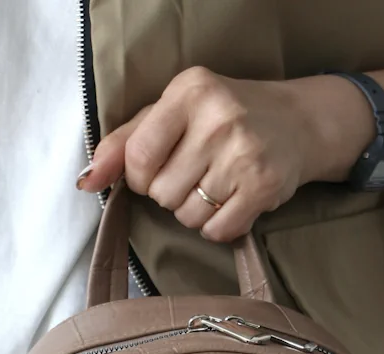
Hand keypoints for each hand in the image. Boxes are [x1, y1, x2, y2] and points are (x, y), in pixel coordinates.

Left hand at [78, 68, 372, 242]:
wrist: (299, 122)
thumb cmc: (225, 118)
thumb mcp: (173, 112)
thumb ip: (125, 143)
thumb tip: (84, 181)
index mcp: (188, 92)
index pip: (138, 158)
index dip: (141, 179)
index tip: (156, 173)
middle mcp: (218, 119)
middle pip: (163, 194)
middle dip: (172, 194)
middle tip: (196, 176)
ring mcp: (244, 154)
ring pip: (188, 217)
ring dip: (196, 213)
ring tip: (216, 187)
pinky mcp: (263, 187)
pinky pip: (218, 231)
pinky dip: (219, 227)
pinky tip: (231, 203)